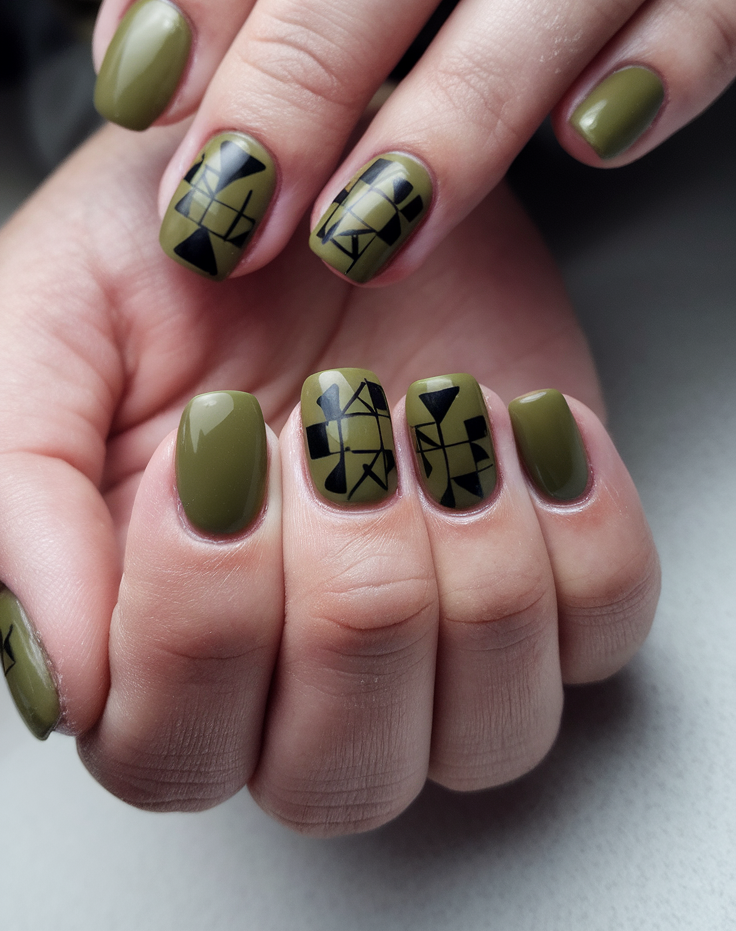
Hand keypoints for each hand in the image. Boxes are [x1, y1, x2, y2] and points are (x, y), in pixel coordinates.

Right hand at [0, 125, 657, 828]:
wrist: (316, 155)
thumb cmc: (170, 249)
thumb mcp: (48, 329)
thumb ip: (22, 499)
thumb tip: (60, 680)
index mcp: (152, 633)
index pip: (170, 748)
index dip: (203, 615)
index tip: (217, 442)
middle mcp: (296, 664)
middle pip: (336, 775)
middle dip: (347, 596)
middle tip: (331, 424)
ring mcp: (437, 627)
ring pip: (486, 735)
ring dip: (469, 566)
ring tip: (431, 412)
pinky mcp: (550, 563)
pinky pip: (603, 628)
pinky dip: (580, 526)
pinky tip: (517, 423)